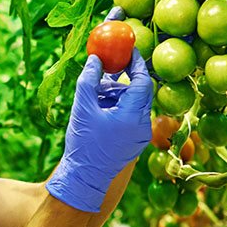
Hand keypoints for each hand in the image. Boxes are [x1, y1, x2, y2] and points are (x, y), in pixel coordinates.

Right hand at [46, 33, 153, 212]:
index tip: (128, 48)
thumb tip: (97, 58)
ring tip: (95, 93)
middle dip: (124, 78)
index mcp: (134, 116)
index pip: (143, 81)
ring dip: (117, 94)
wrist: (84, 178)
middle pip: (139, 92)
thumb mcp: (83, 107)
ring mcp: (140, 135)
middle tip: (112, 64)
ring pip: (133, 104)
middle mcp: (143, 125)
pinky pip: (130, 116)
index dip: (136, 63)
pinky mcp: (134, 142)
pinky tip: (98, 108)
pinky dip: (117, 107)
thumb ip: (90, 79)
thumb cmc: (83, 144)